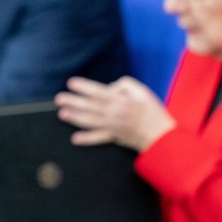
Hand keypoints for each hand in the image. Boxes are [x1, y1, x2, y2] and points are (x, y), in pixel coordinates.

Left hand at [54, 75, 175, 150]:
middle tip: (59, 99)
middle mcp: (115, 114)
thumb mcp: (142, 91)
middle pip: (90, 106)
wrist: (162, 136)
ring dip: (75, 118)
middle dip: (73, 102)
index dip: (84, 87)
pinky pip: (99, 139)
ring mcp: (113, 127)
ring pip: (90, 121)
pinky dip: (87, 139)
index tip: (71, 83)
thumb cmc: (153, 111)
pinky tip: (75, 139)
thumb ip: (125, 85)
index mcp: (121, 101)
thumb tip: (110, 88)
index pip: (98, 92)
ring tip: (62, 114)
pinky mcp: (114, 138)